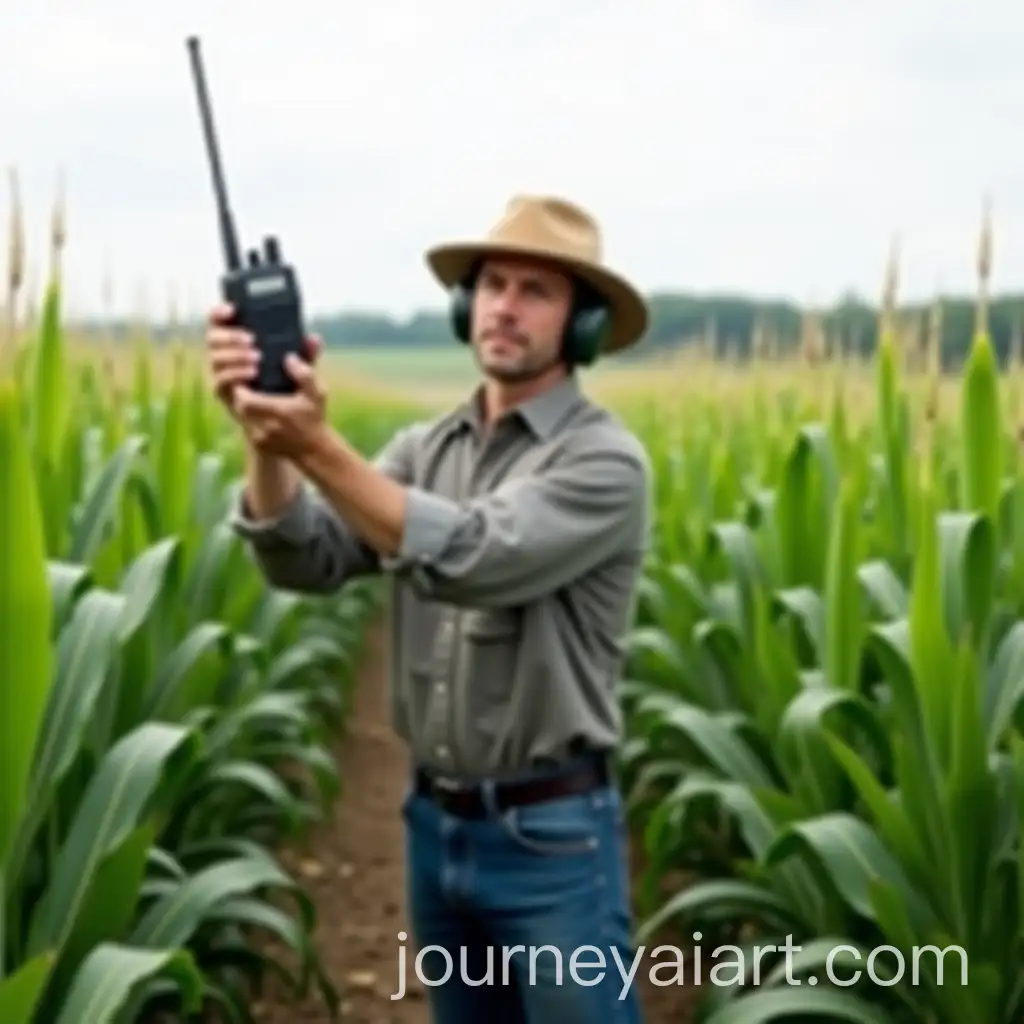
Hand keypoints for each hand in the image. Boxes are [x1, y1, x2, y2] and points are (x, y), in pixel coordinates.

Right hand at [205, 301, 321, 419]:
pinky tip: (252, 372)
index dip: (220, 312)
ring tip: (257, 358)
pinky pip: (220, 380)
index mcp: (240, 341)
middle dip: (231, 336)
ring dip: (234, 355)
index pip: (221, 321)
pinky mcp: (224, 392)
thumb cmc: (291, 389)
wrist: (286, 422)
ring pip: (215, 358)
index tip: (233, 309)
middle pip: (213, 337)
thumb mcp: (304, 371)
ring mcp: (222, 373)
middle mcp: (227, 355)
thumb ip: (307, 355)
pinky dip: (235, 374)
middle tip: (252, 339)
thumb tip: (314, 339)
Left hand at [233, 351, 329, 459]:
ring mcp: (261, 438)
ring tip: (251, 394)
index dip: (241, 388)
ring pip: (240, 417)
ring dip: (243, 405)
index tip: (249, 377)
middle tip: (247, 383)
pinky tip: (257, 409)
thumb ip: (305, 375)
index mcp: (280, 413)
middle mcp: (267, 428)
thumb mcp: (317, 394)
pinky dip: (248, 416)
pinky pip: (246, 427)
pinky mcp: (259, 444)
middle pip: (239, 408)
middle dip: (241, 394)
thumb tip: (289, 357)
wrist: (314, 449)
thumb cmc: (314, 417)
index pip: (245, 400)